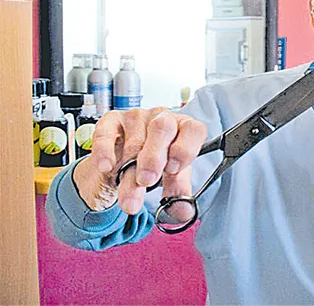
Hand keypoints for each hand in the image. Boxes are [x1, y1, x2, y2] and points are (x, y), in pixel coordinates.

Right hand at [72, 108, 206, 217]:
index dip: (186, 149)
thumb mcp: (171, 177)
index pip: (193, 129)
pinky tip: (106, 168)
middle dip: (154, 157)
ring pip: (134, 142)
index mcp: (184, 128)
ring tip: (129, 199)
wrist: (125, 159)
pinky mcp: (111, 121)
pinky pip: (106, 133)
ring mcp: (136, 116)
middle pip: (162, 129)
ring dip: (129, 172)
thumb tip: (184, 212)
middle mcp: (162, 117)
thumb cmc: (156, 163)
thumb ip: (179, 193)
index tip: (174, 170)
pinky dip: (105, 152)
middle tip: (147, 181)